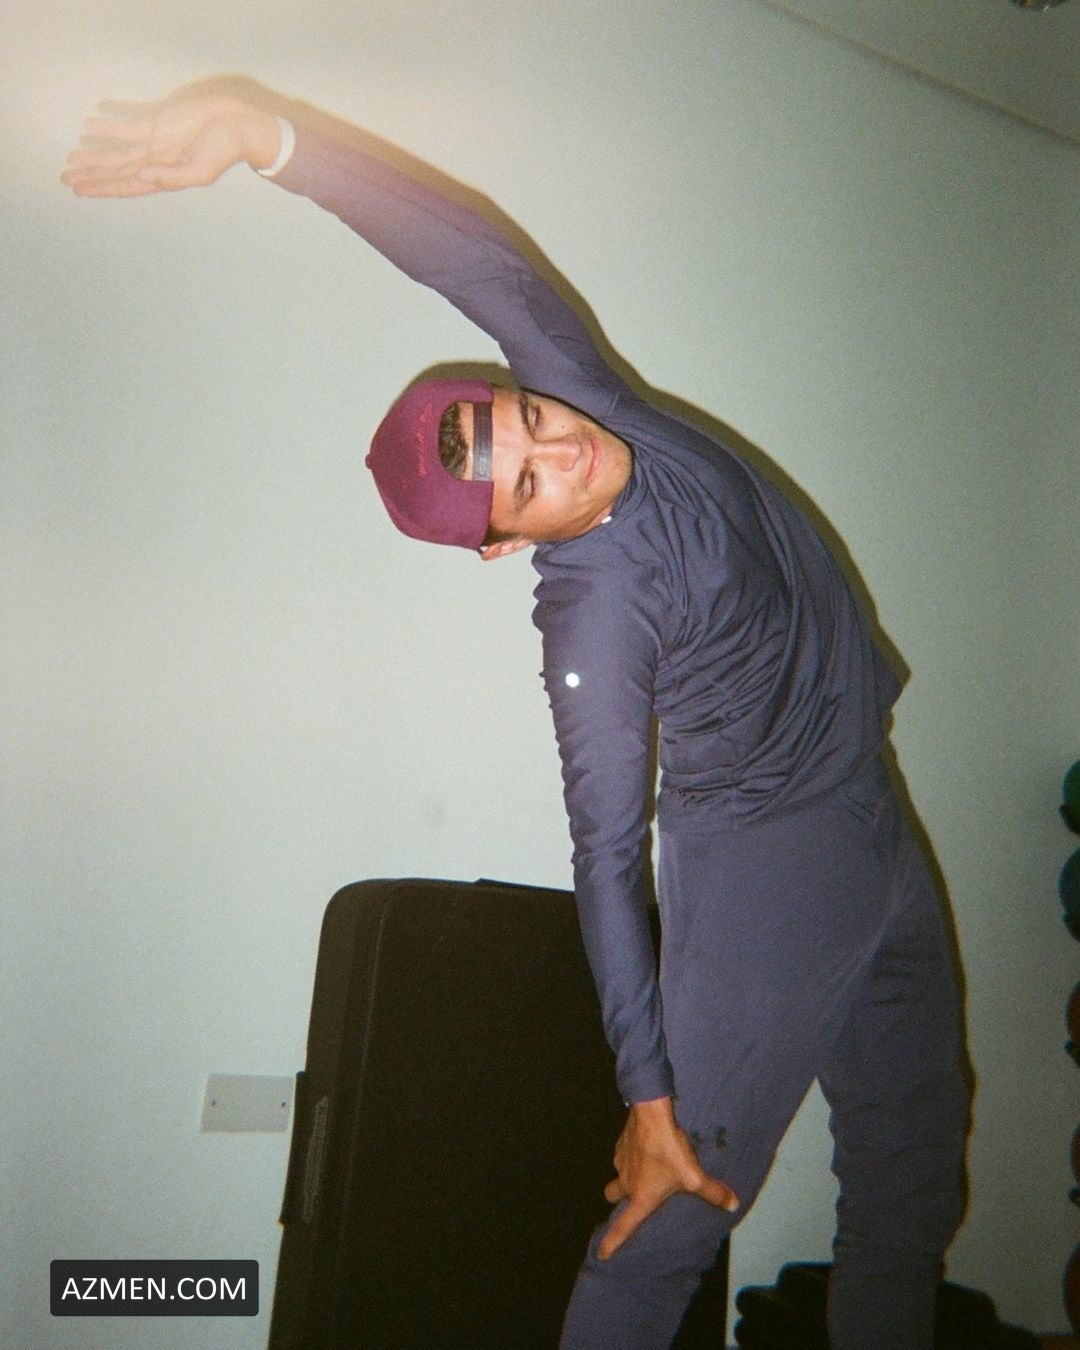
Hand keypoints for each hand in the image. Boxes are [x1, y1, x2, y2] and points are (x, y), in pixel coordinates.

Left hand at [61, 94, 281, 197]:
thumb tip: (143, 176)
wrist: (237, 125)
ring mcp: (155, 142)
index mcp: (164, 177)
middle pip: (116, 171)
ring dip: (95, 154)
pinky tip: (91, 125)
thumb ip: (173, 177)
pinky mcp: (158, 122)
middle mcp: (155, 161)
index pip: (126, 186)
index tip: (80, 191)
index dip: (103, 188)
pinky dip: (109, 126)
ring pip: (118, 150)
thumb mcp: (202, 171)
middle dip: (92, 175)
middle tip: (66, 178)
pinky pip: (128, 125)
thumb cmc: (225, 151)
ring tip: (72, 157)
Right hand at [598, 1096, 738, 1259]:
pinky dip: (631, 1155)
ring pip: (617, 1173)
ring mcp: (620, 1162)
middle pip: (611, 1197)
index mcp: (640, 1198)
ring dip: (627, 1175)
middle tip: (633, 1196)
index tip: (602, 1254)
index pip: (622, 1227)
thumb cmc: (669, 1152)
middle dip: (618, 1199)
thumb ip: (713, 1192)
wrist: (651, 1115)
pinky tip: (646, 1148)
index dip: (612, 1243)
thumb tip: (733, 1205)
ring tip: (646, 1168)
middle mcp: (625, 1183)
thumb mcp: (694, 1176)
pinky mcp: (621, 1143)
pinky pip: (623, 1155)